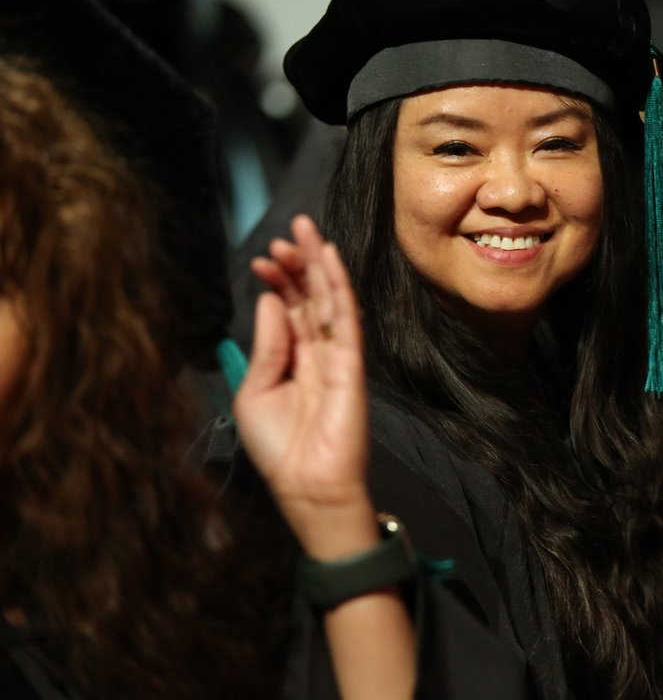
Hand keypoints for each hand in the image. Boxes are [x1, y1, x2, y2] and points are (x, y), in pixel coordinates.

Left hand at [233, 215, 374, 557]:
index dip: (279, 281)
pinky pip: (346, 320)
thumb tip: (272, 300)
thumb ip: (267, 346)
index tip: (262, 260)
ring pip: (329, 300)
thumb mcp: (255, 393)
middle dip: (299, 263)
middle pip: (310, 297)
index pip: (289, 309)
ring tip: (305, 232)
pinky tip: (330, 261)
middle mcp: (317, 353)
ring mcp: (337, 357)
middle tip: (288, 232)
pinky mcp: (352, 365)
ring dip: (318, 265)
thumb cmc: (278, 450)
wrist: (307, 488)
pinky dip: (339, 288)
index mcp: (293, 360)